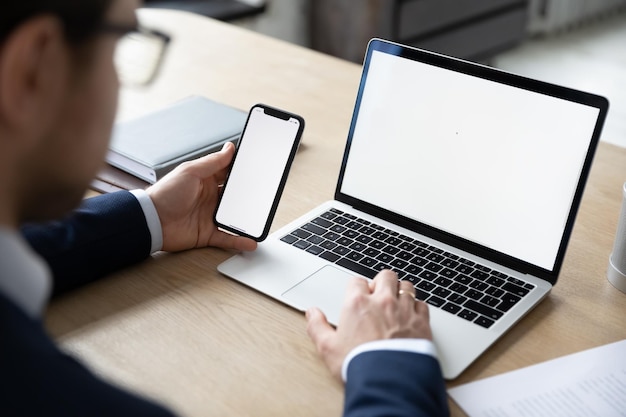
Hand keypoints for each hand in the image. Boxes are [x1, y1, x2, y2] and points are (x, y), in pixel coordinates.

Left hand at [146, 142, 256, 252]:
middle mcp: (210, 198)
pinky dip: (240, 240)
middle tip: (264, 195)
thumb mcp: (190, 172)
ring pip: (235, 217)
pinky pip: (228, 237)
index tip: (257, 170)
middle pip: (235, 197)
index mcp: (206, 181)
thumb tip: (229, 148)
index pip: (229, 174)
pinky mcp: (208, 233)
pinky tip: (251, 241)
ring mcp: (210, 216)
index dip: (242, 173)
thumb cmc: (165, 194)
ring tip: (262, 219)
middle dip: (249, 196)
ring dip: (247, 218)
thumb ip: (212, 162)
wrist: (151, 221)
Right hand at [306, 269, 431, 380]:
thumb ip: (317, 326)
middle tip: (378, 295)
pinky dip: (417, 308)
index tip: (357, 296)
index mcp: (358, 304)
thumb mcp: (328, 348)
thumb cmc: (359, 364)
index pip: (357, 281)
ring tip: (396, 303)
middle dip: (382, 282)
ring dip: (401, 292)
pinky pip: (422, 305)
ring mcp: (404, 310)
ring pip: (406, 286)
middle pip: (386, 276)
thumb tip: (311, 313)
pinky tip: (412, 317)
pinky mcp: (422, 322)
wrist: (389, 381)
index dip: (356, 287)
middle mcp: (383, 302)